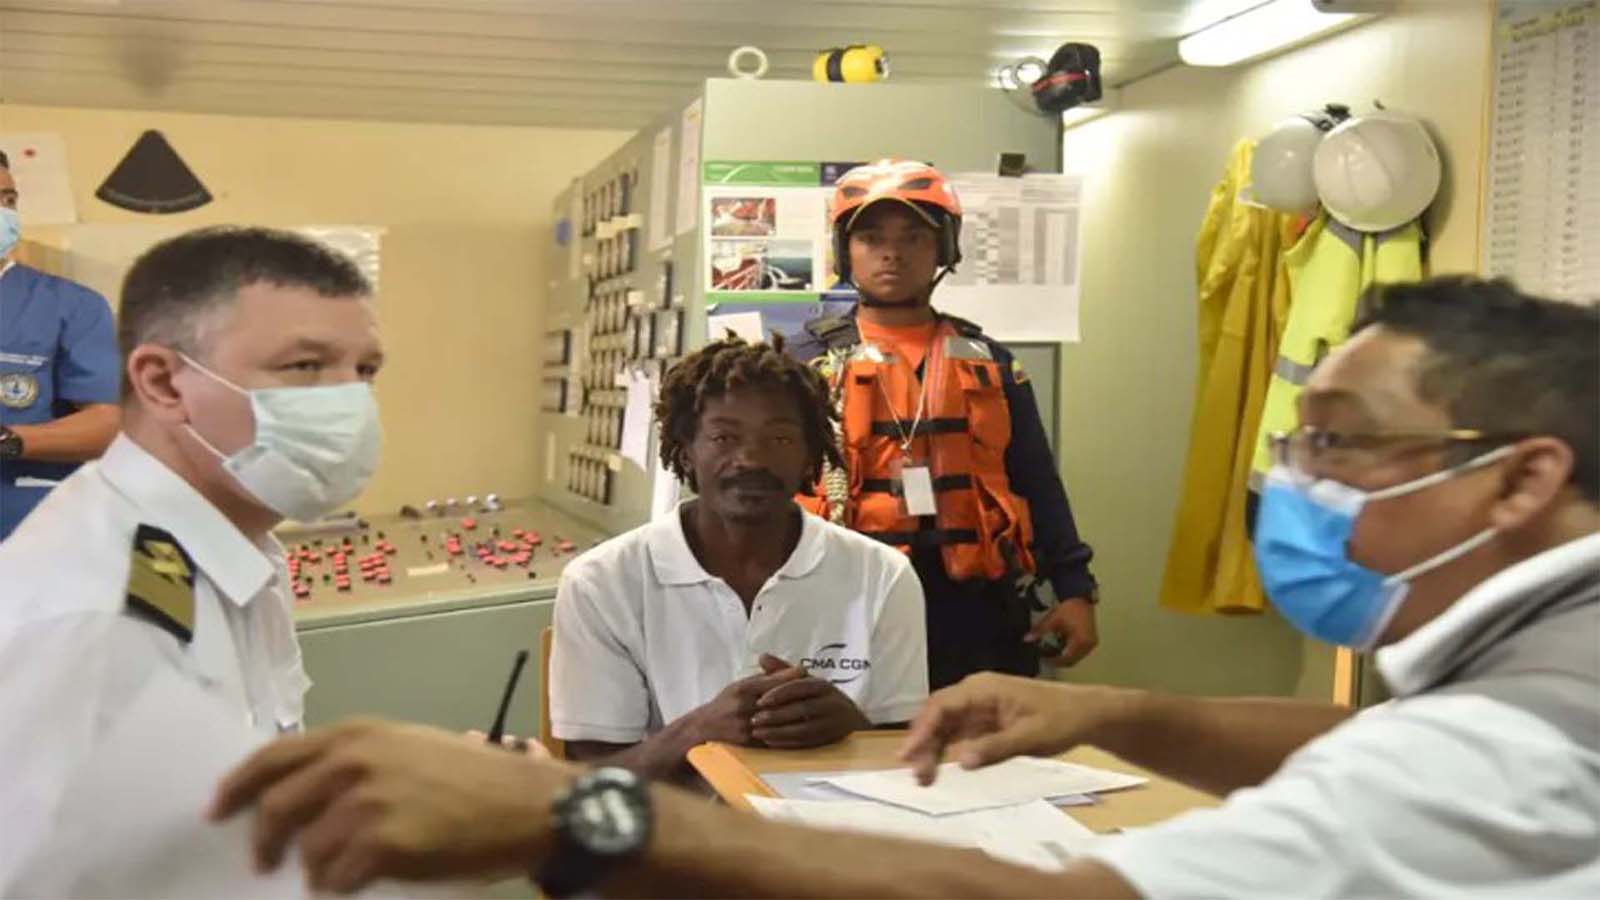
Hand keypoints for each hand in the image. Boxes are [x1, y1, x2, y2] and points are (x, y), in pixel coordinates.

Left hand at [211, 718, 573, 894]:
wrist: (527, 803)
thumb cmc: (476, 779)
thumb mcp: (411, 749)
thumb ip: (359, 762)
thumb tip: (309, 795)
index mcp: (359, 734)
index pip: (274, 756)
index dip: (237, 785)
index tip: (217, 810)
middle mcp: (355, 761)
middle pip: (277, 806)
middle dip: (263, 840)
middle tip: (261, 862)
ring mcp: (368, 802)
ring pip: (308, 850)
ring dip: (314, 870)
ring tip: (334, 875)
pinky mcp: (383, 843)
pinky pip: (336, 879)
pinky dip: (340, 888)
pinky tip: (358, 884)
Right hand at [686, 654, 807, 745]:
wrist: (704, 728)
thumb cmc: (726, 702)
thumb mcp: (741, 685)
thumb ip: (765, 678)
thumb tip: (794, 669)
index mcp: (742, 690)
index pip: (769, 681)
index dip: (788, 676)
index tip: (804, 671)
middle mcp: (743, 707)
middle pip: (776, 701)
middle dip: (796, 696)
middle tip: (815, 693)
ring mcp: (746, 726)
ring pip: (777, 720)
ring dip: (795, 716)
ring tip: (812, 710)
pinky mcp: (749, 742)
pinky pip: (773, 737)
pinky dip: (787, 732)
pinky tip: (801, 729)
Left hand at [750, 654, 871, 748]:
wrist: (852, 720)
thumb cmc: (821, 697)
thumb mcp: (806, 681)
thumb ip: (783, 670)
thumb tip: (762, 656)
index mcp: (822, 685)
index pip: (799, 686)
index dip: (779, 693)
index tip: (760, 701)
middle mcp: (831, 702)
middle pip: (802, 709)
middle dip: (776, 715)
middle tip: (754, 719)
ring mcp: (833, 722)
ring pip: (804, 728)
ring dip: (779, 732)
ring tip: (758, 733)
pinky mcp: (832, 739)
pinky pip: (808, 743)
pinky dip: (788, 743)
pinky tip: (771, 742)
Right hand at [898, 672, 1130, 784]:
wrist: (1086, 714)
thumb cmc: (1061, 719)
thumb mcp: (1031, 736)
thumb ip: (996, 747)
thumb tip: (964, 761)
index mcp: (983, 689)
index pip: (943, 706)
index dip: (923, 729)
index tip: (908, 752)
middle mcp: (976, 694)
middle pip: (938, 715)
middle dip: (923, 741)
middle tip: (914, 772)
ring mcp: (980, 707)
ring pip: (945, 725)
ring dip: (933, 748)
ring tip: (923, 775)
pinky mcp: (986, 721)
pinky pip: (959, 733)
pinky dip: (948, 749)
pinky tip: (941, 768)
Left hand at [1024, 597, 1098, 665]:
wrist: (1081, 596)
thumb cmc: (1069, 608)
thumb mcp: (1053, 620)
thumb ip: (1040, 630)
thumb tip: (1026, 639)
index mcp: (1080, 642)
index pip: (1065, 659)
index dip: (1053, 661)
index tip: (1043, 659)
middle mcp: (1088, 645)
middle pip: (1072, 660)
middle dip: (1059, 660)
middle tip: (1046, 657)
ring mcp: (1091, 643)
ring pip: (1077, 657)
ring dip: (1065, 656)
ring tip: (1052, 651)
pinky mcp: (1091, 639)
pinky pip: (1080, 651)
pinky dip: (1071, 651)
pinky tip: (1061, 644)